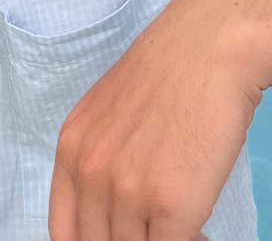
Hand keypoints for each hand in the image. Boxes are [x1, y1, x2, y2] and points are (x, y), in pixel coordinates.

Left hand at [48, 0, 262, 240]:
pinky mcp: (170, 205)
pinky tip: (203, 233)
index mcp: (71, 150)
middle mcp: (90, 172)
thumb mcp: (111, 115)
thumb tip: (113, 211)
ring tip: (186, 232)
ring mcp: (128, 191)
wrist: (208, 48)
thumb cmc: (171, 75)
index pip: (64, 231)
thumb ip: (102, 162)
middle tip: (157, 232)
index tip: (119, 237)